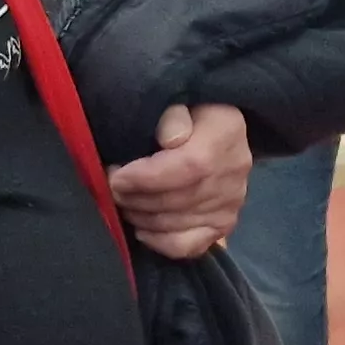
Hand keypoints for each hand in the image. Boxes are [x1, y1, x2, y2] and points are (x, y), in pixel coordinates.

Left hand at [109, 104, 248, 258]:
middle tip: (110, 186)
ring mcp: (231, 202)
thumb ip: (172, 114)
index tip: (116, 176)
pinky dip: (159, 242)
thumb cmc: (185, 110)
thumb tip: (170, 138)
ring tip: (122, 200)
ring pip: (177, 223)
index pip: (188, 166)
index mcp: (226, 132)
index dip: (146, 178)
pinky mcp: (223, 224)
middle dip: (135, 197)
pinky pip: (189, 246)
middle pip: (178, 199)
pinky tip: (141, 228)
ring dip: (140, 215)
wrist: (213, 127)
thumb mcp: (179, 98)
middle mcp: (234, 171)